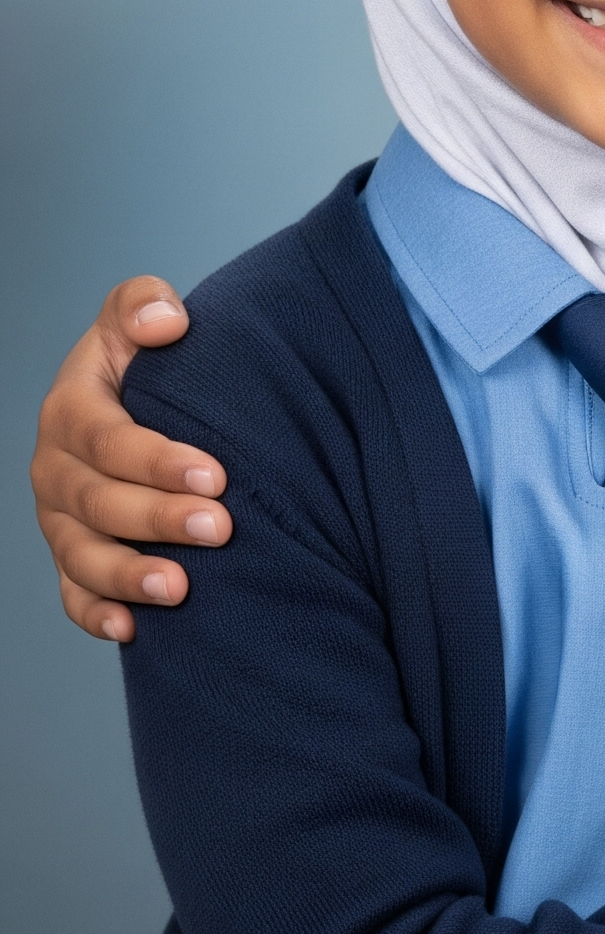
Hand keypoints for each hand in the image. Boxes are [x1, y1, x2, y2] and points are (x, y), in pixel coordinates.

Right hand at [31, 276, 231, 641]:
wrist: (144, 397)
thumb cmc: (148, 356)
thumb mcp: (138, 315)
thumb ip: (142, 304)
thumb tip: (165, 322)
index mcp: (70, 411)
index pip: (107, 440)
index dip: (157, 460)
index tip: (215, 473)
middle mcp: (56, 470)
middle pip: (99, 503)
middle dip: (158, 519)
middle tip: (220, 528)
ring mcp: (60, 519)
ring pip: (82, 557)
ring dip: (129, 575)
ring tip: (181, 588)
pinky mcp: (73, 555)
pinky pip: (73, 594)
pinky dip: (97, 613)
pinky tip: (131, 629)